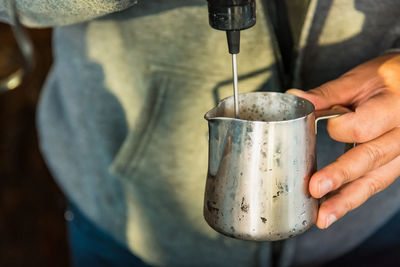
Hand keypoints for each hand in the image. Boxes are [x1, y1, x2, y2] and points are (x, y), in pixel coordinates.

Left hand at [286, 53, 399, 228]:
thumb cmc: (384, 78)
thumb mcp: (358, 79)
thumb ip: (326, 94)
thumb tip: (293, 99)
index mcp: (392, 106)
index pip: (363, 126)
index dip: (339, 128)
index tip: (323, 123)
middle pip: (369, 158)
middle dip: (340, 176)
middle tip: (315, 190)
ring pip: (375, 179)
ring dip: (347, 200)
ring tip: (323, 218)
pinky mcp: (396, 163)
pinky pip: (376, 182)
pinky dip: (354, 196)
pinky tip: (334, 209)